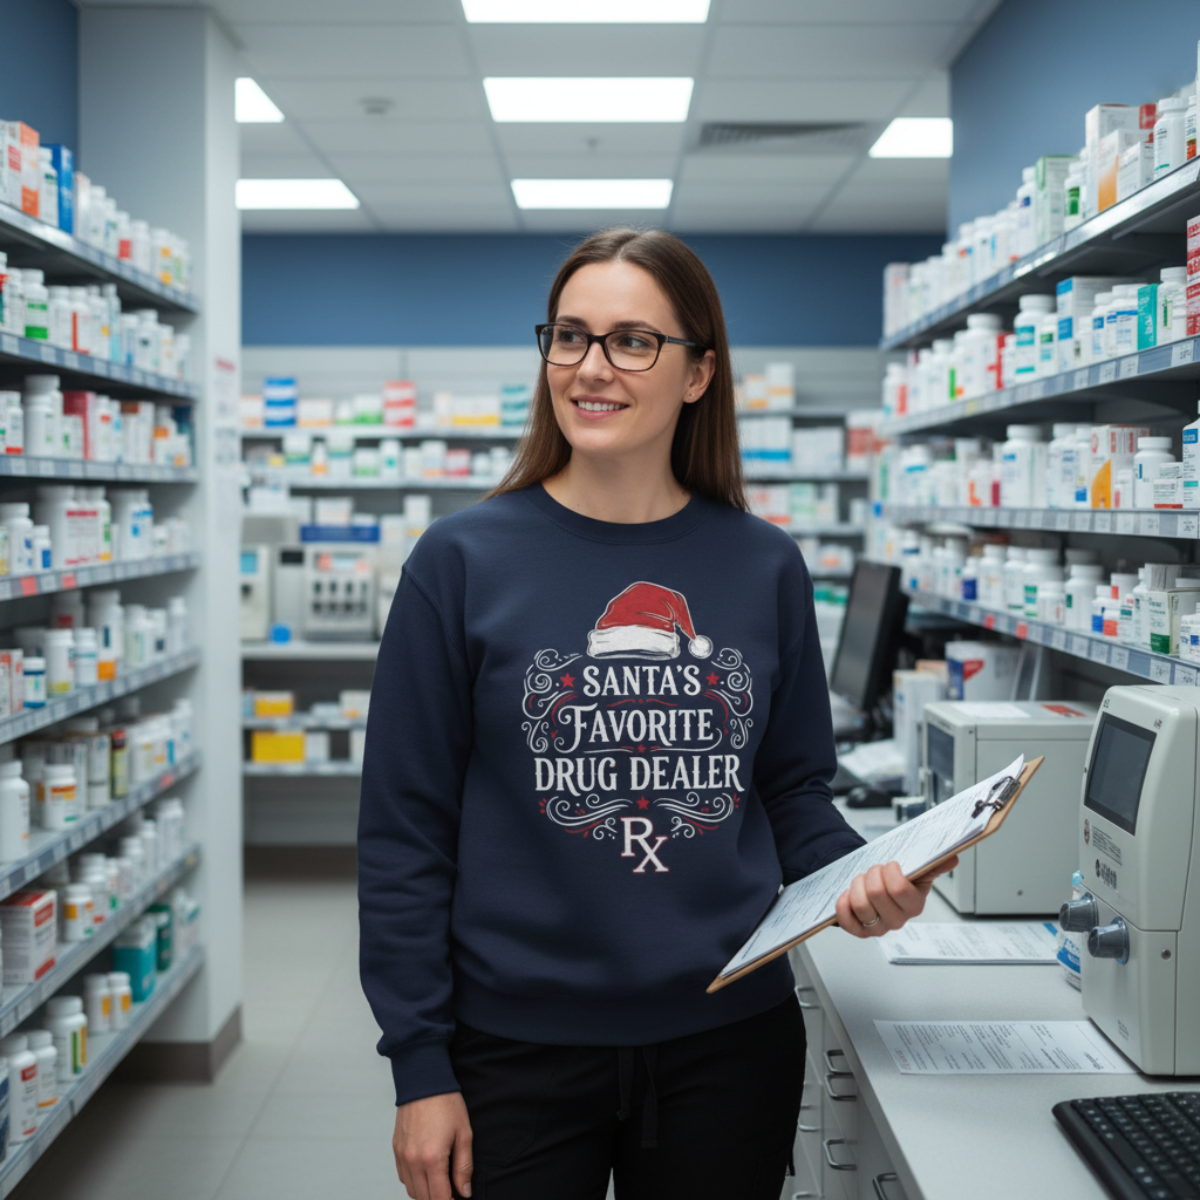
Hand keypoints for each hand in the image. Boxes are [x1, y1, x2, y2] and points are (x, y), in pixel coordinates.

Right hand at [393, 1092, 473, 1199]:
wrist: (424, 1080)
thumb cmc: (446, 1103)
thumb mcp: (464, 1134)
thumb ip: (464, 1167)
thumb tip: (464, 1192)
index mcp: (432, 1159)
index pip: (439, 1199)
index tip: (458, 1199)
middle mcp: (413, 1161)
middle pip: (423, 1198)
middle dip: (439, 1199)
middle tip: (452, 1190)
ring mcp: (401, 1155)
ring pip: (411, 1190)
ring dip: (425, 1192)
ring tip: (441, 1182)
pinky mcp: (396, 1148)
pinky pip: (403, 1176)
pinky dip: (414, 1181)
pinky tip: (427, 1172)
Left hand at [835, 857, 957, 938]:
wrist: (875, 887)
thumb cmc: (894, 878)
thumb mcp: (915, 869)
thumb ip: (933, 864)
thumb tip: (952, 858)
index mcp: (914, 905)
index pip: (899, 889)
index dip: (890, 872)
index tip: (890, 865)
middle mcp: (898, 920)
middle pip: (876, 893)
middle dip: (871, 874)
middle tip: (874, 871)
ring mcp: (878, 928)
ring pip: (860, 904)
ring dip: (856, 885)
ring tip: (862, 881)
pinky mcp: (860, 931)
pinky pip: (846, 919)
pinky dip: (843, 903)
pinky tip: (849, 895)